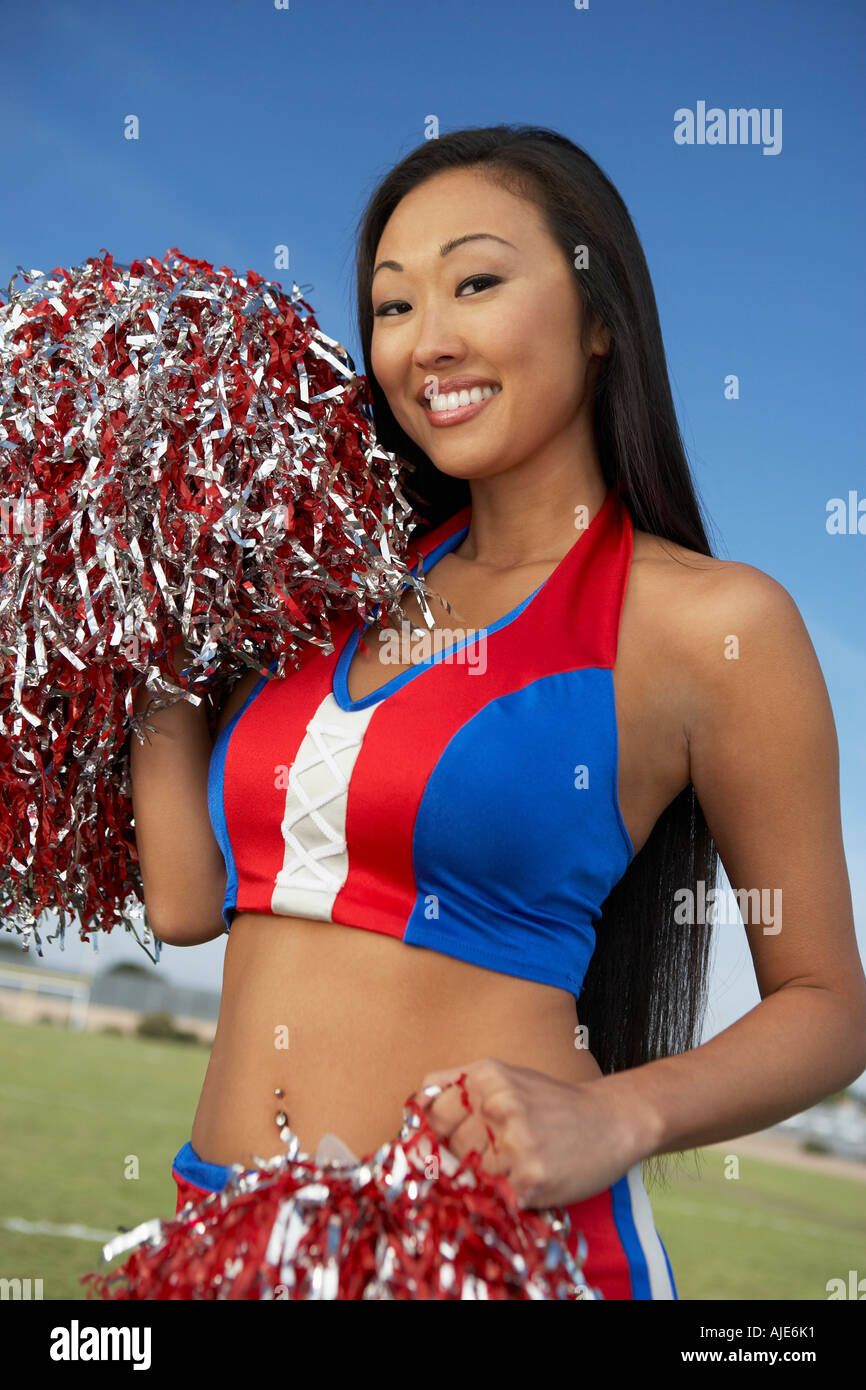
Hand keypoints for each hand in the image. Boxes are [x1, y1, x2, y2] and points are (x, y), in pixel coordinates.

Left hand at [409, 1057, 647, 1209]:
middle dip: (461, 1158)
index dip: (435, 1133)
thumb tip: (413, 1110)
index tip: (448, 1142)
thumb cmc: (552, 1101)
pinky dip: (503, 1195)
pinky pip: (493, 1196)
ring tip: (514, 1164)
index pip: (430, 1112)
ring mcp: (514, 1142)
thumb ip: (457, 1086)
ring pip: (466, 1175)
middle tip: (496, 1154)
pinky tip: (526, 1179)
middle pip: (447, 1147)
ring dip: (484, 1178)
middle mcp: (497, 1104)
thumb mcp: (504, 1076)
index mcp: (486, 1076)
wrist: (612, 1120)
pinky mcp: (529, 1178)